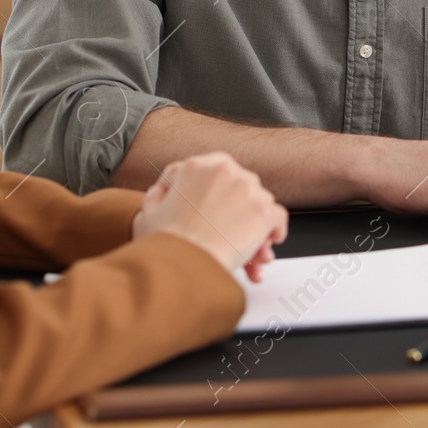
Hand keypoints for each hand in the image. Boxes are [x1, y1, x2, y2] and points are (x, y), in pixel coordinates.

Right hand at [132, 152, 287, 280]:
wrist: (181, 262)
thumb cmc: (165, 242)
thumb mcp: (149, 210)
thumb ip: (160, 194)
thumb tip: (164, 191)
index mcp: (198, 165)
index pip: (216, 176)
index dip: (216, 197)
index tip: (215, 211)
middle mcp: (226, 171)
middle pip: (239, 189)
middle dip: (236, 212)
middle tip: (230, 235)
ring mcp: (248, 190)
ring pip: (258, 203)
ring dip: (254, 225)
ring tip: (247, 252)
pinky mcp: (264, 211)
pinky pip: (278, 218)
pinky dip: (274, 231)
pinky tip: (266, 242)